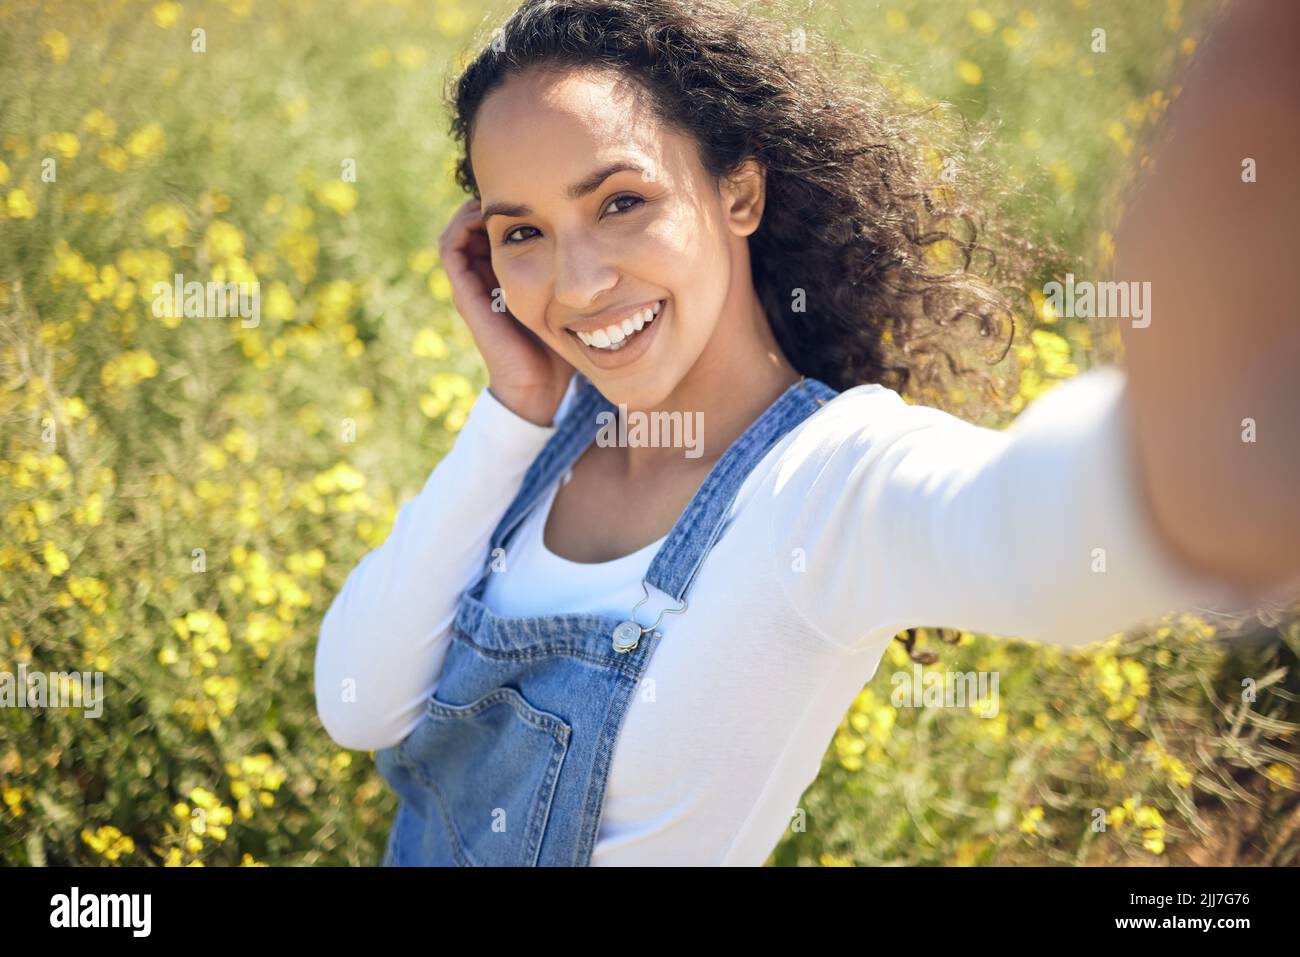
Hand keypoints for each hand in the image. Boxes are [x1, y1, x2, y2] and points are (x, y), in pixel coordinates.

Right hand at [438, 197, 574, 425]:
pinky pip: (450, 247)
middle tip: (521, 182)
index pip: (501, 225)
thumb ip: (583, 272)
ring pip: (460, 228)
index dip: (514, 202)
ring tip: (501, 193)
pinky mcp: (464, 293)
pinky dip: (462, 225)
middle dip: (496, 198)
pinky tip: (487, 214)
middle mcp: (486, 274)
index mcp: (510, 273)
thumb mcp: (576, 298)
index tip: (539, 187)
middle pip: (478, 221)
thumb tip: (612, 246)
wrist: (541, 385)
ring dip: (476, 206)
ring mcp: (472, 283)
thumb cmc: (563, 345)